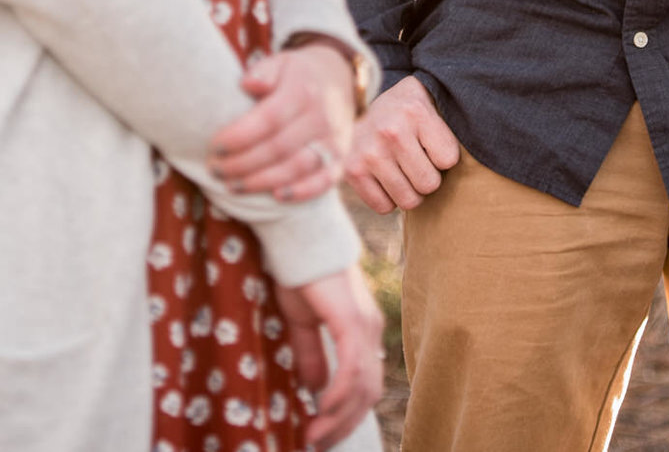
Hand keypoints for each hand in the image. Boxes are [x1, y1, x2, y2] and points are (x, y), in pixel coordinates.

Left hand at [210, 44, 358, 199]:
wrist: (338, 80)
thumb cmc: (297, 75)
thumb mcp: (280, 62)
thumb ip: (263, 71)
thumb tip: (246, 84)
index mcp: (303, 91)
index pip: (269, 118)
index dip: (240, 136)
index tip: (214, 147)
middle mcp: (321, 117)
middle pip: (279, 147)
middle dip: (242, 164)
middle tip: (215, 170)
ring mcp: (333, 140)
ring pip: (298, 168)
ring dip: (262, 181)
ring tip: (232, 186)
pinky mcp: (339, 159)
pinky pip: (325, 181)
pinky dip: (303, 192)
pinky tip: (276, 197)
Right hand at [277, 264, 382, 448]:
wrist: (298, 237)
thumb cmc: (300, 272)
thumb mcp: (302, 321)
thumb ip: (311, 354)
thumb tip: (312, 389)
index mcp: (362, 330)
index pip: (365, 383)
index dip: (347, 414)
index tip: (322, 434)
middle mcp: (370, 329)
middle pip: (368, 392)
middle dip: (343, 424)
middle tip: (317, 443)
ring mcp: (363, 324)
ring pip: (362, 385)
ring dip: (339, 416)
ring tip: (314, 435)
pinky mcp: (350, 319)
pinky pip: (352, 366)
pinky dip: (339, 392)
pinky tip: (321, 408)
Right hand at [344, 75, 460, 213]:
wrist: (353, 100)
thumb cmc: (403, 110)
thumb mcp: (428, 104)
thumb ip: (452, 126)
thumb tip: (482, 155)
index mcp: (416, 111)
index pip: (449, 160)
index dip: (442, 156)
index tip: (430, 143)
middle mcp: (391, 131)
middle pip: (429, 184)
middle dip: (426, 177)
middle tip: (415, 160)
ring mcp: (369, 152)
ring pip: (409, 200)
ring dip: (409, 190)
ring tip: (400, 169)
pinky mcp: (352, 170)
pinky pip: (384, 207)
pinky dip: (388, 198)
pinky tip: (383, 177)